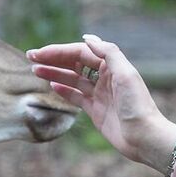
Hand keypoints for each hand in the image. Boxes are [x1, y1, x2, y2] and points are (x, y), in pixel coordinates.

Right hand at [29, 34, 175, 171]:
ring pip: (72, 79)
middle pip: (74, 63)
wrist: (144, 138)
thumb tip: (87, 38)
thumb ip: (108, 53)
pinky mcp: (95, 110)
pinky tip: (51, 85)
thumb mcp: (125, 74)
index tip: (40, 53)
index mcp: (112, 66)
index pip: (80, 53)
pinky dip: (63, 90)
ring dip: (54, 73)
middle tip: (31, 57)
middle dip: (53, 59)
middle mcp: (105, 77)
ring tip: (35, 70)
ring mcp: (99, 94)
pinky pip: (76, 96)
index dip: (59, 51)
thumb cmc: (137, 105)